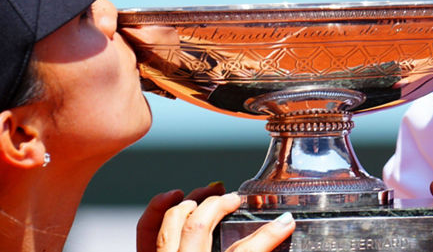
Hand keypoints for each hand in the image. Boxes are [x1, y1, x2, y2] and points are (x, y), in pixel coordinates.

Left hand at [138, 184, 293, 251]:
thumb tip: (273, 239)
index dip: (269, 235)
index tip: (285, 222)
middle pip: (199, 225)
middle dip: (220, 205)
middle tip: (236, 200)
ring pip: (172, 221)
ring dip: (193, 202)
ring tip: (209, 193)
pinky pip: (146, 229)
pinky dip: (158, 208)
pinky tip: (174, 195)